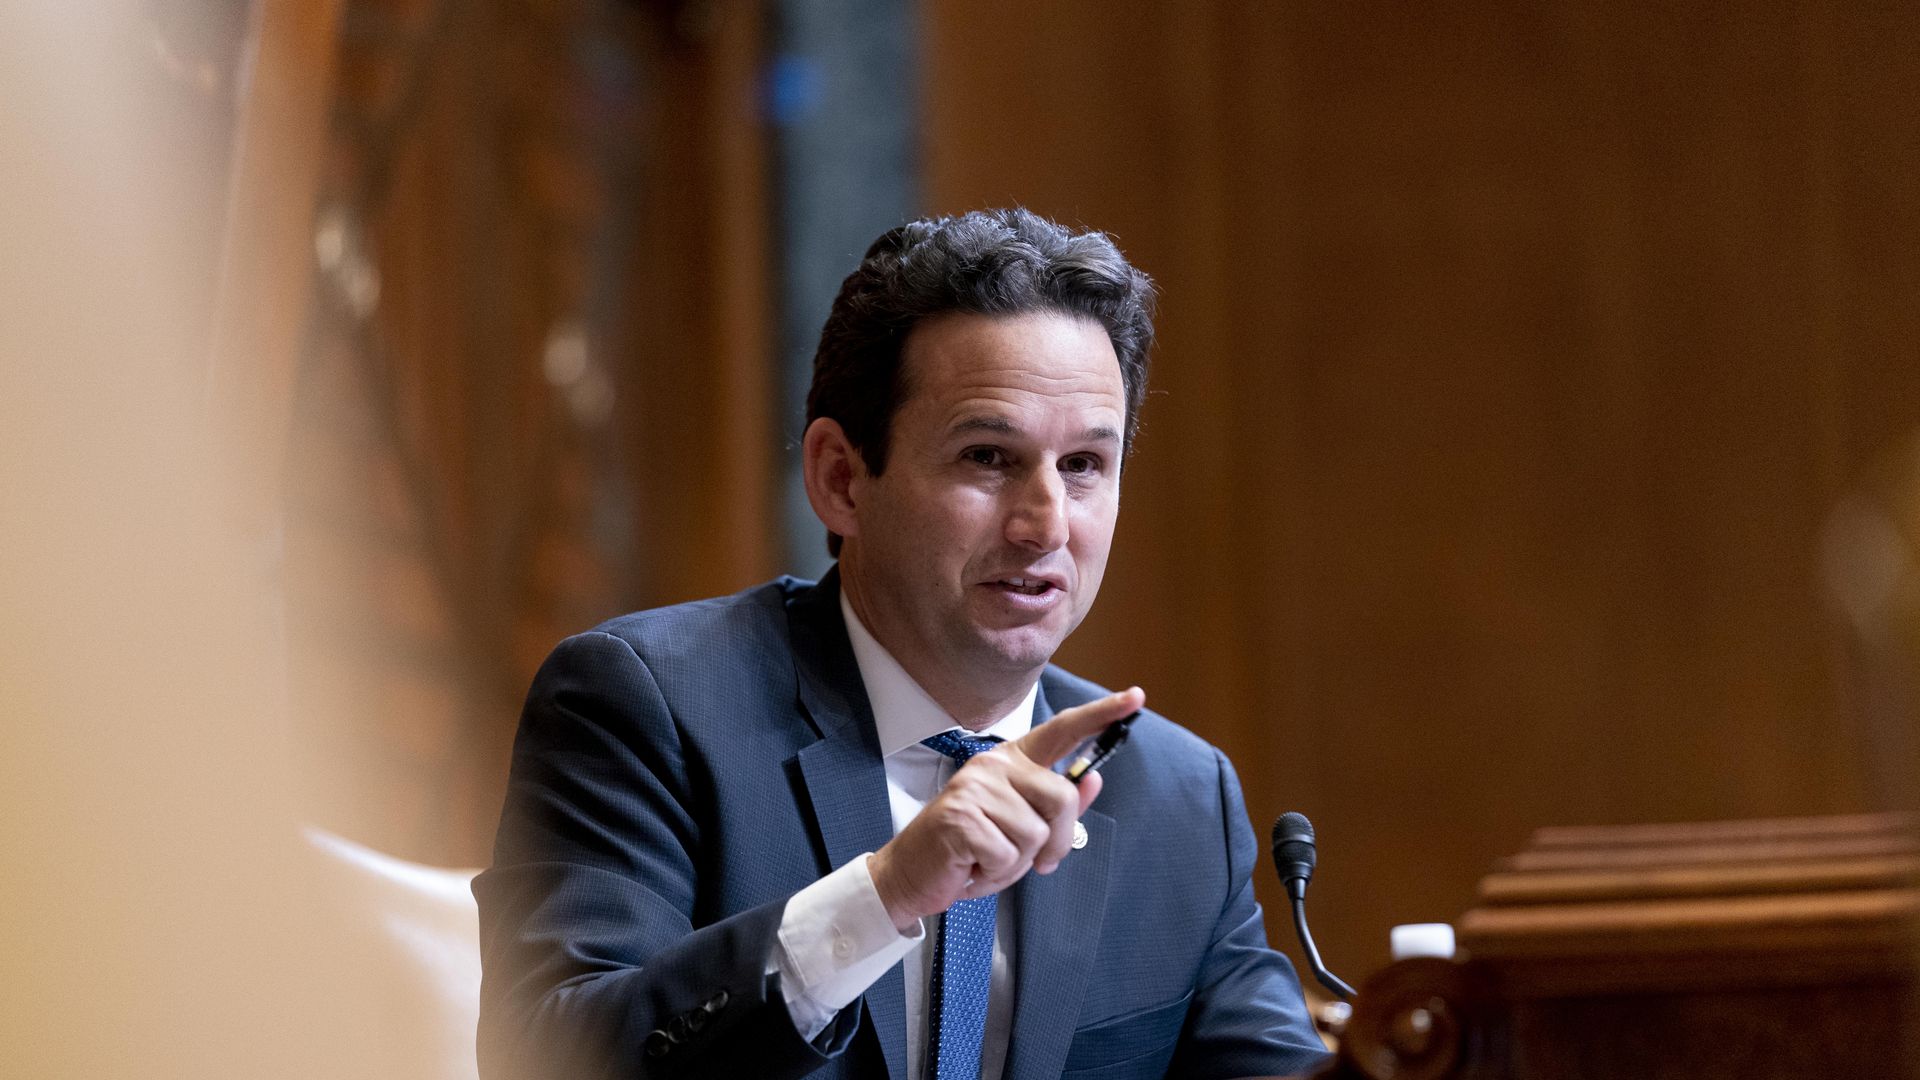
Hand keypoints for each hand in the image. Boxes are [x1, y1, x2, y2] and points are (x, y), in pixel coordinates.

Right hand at [868, 687, 1145, 932]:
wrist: (912, 875)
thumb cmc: (968, 852)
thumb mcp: (1019, 830)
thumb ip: (1055, 806)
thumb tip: (1094, 779)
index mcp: (1010, 762)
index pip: (1062, 731)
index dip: (1100, 715)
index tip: (1135, 697)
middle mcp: (994, 766)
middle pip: (1063, 797)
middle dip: (1057, 841)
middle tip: (1034, 863)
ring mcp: (976, 788)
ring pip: (1036, 834)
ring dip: (1017, 864)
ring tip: (987, 860)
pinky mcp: (962, 817)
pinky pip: (1008, 856)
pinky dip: (995, 875)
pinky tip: (971, 868)